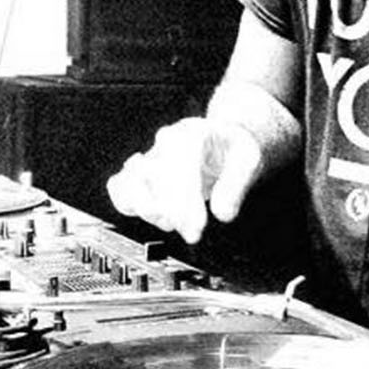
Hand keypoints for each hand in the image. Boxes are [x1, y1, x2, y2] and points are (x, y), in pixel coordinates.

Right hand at [104, 117, 263, 243]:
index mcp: (192, 135)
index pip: (180, 169)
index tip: (197, 228)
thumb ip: (236, 187)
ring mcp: (150, 156)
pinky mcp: (138, 172)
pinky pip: (119, 187)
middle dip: (174, 213)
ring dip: (152, 211)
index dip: (186, 204)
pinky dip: (130, 205)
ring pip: (132, 184)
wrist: (222, 140)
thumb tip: (222, 213)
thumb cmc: (233, 150)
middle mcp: (166, 142)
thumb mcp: (250, 161)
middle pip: (155, 179)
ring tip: (176, 222)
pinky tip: (156, 214)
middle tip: (193, 233)